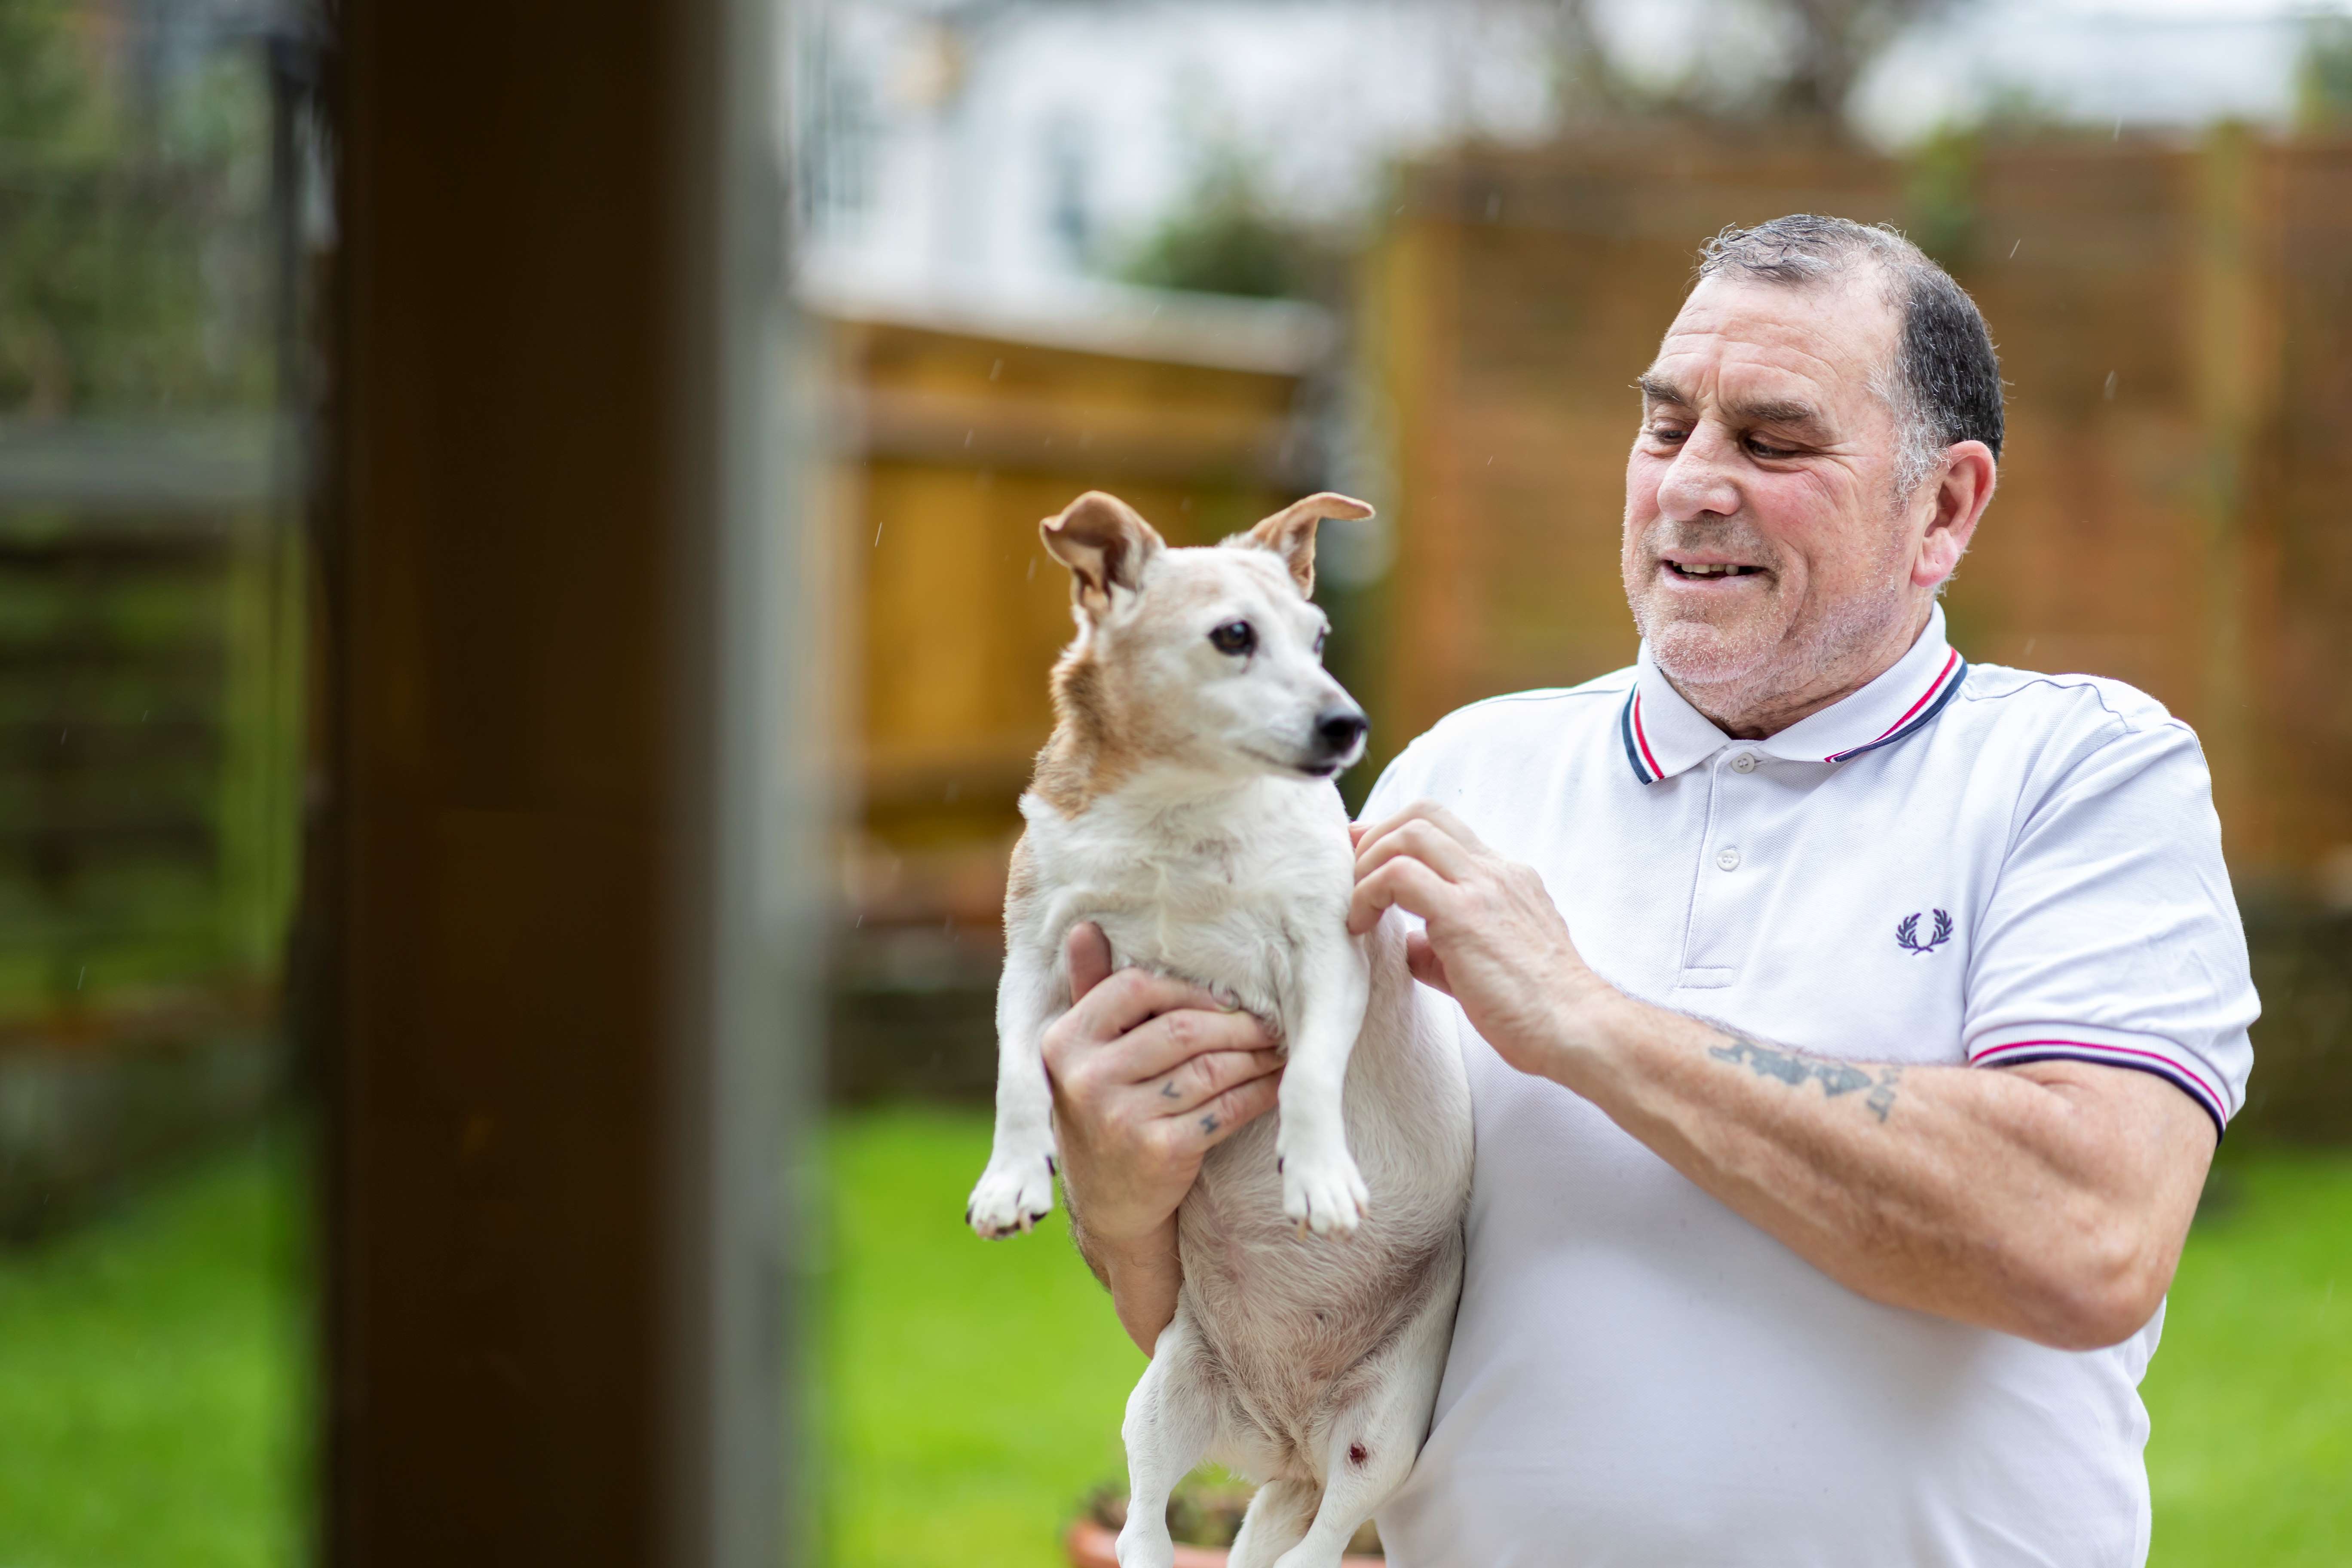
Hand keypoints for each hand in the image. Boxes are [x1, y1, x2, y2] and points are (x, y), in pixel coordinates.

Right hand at [1043, 924, 1282, 1252]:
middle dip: (1235, 1023)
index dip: (1188, 988)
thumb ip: (1090, 990)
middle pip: (1182, 1031)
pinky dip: (1259, 1093)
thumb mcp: (1085, 1052)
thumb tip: (1086, 926)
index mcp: (1066, 1042)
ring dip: (1255, 1056)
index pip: (1135, 989)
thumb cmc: (1104, 1108)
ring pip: (1210, 1070)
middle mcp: (1087, 1079)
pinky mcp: (1159, 1153)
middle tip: (1271, 1019)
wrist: (1108, 1202)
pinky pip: (1225, 1110)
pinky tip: (1276, 1083)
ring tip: (1280, 1046)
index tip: (1223, 995)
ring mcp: (1121, 1119)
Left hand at [1348, 801, 1614, 1078]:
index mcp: (1504, 878)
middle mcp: (1496, 871)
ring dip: (1367, 862)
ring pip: (1409, 833)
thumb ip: (1443, 947)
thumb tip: (1406, 945)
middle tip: (1347, 875)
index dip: (1392, 837)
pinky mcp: (1467, 914)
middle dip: (1373, 836)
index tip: (1362, 864)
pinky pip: (1400, 876)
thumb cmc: (1535, 1009)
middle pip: (1422, 813)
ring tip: (1354, 905)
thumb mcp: (1484, 965)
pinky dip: (1368, 892)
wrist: (1579, 1030)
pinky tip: (1360, 925)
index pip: (1442, 828)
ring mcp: (1484, 887)